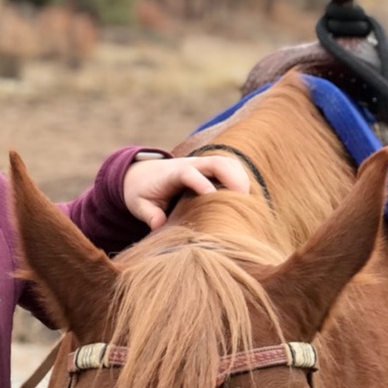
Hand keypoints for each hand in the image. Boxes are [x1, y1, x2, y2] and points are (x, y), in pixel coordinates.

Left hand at [123, 154, 250, 229]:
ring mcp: (202, 164)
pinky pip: (232, 166)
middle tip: (242, 200)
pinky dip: (241, 178)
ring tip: (248, 201)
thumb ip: (148, 214)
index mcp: (172, 174)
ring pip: (228, 162)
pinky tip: (245, 198)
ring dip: (241, 178)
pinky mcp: (211, 167)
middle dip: (232, 178)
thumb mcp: (139, 205)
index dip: (200, 183)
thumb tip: (159, 226)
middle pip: (216, 162)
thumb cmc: (142, 193)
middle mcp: (190, 164)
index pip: (188, 173)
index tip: (211, 197)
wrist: (142, 174)